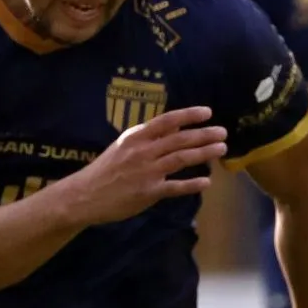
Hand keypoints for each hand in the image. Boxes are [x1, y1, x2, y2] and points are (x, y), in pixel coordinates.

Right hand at [60, 105, 226, 226]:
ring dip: (204, 153)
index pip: (167, 121)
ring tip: (221, 149)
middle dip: (204, 134)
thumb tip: (175, 126)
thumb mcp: (124, 147)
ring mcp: (147, 172)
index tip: (208, 112)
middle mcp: (143, 151)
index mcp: (136, 137)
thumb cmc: (105, 170)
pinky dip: (192, 184)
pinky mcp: (148, 192)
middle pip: (180, 139)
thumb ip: (149, 137)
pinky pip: (175, 187)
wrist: (84, 195)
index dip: (189, 115)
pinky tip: (206, 182)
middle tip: (223, 132)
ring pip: (181, 158)